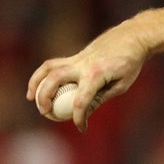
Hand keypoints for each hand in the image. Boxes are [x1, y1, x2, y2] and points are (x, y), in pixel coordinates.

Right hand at [27, 22, 148, 131]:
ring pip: (49, 67)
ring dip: (35, 82)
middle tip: (45, 113)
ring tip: (31, 98)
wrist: (133, 36)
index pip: (81, 100)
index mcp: (97, 74)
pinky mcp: (76, 54)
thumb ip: (101, 97)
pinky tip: (41, 85)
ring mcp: (78, 57)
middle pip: (54, 79)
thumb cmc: (131, 62)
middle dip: (44, 97)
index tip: (81, 127)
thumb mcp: (122, 84)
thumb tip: (84, 112)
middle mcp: (83, 64)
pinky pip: (55, 64)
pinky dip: (45, 74)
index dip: (79, 117)